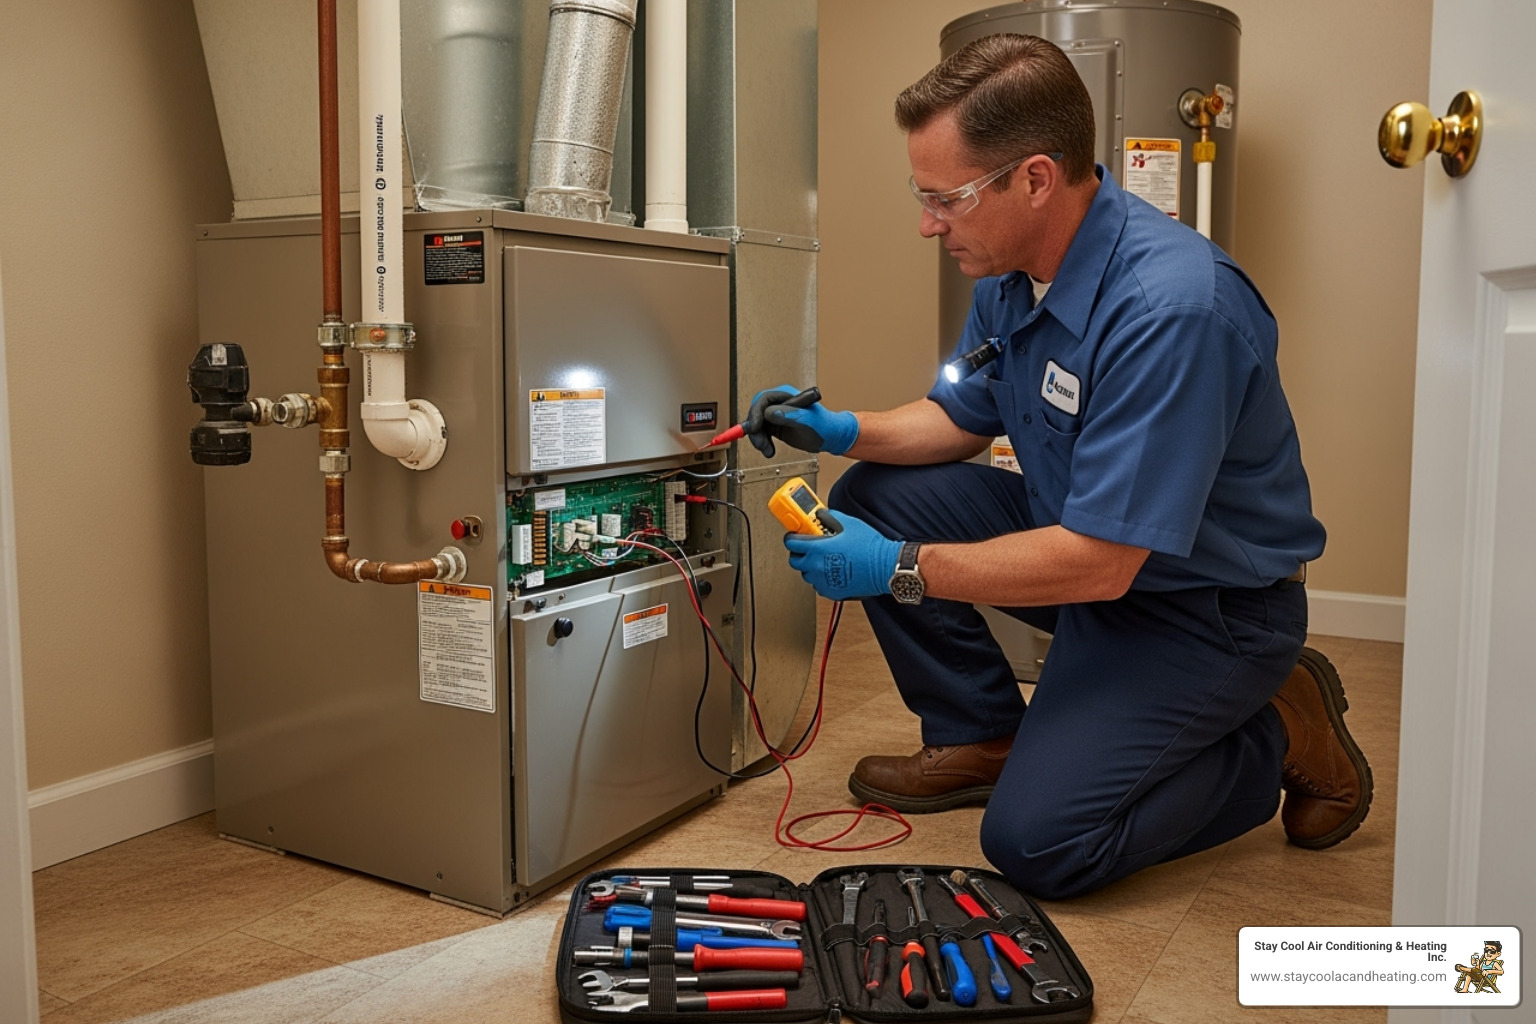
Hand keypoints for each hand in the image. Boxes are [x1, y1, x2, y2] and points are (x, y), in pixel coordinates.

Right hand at [742, 384, 858, 457]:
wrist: (831, 437)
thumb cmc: (824, 426)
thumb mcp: (807, 420)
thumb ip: (789, 415)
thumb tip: (769, 412)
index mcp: (787, 395)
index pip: (764, 399)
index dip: (756, 413)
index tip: (755, 427)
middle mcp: (779, 403)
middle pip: (757, 412)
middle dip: (755, 428)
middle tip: (760, 444)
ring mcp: (776, 414)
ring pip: (757, 424)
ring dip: (758, 438)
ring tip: (767, 451)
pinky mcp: (776, 425)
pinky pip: (761, 432)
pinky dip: (762, 442)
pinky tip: (768, 450)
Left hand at [783, 509, 902, 600]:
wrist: (885, 567)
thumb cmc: (870, 547)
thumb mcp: (849, 523)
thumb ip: (829, 516)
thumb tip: (821, 514)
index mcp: (817, 549)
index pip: (791, 543)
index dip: (792, 537)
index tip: (795, 536)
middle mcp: (816, 567)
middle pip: (795, 561)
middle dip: (799, 553)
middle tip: (808, 547)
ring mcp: (823, 581)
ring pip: (806, 574)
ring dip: (810, 567)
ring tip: (823, 559)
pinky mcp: (832, 592)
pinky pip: (818, 585)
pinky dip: (821, 579)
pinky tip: (831, 571)